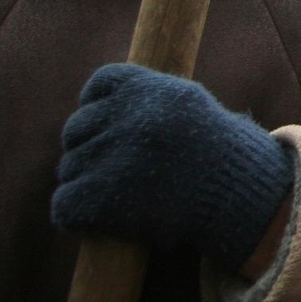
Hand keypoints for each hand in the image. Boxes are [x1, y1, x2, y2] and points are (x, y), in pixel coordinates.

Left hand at [52, 62, 292, 274]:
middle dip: (89, 148)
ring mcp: (111, 158)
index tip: (108, 124)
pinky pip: (63, 204)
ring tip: (120, 196)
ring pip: (69, 168)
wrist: (237, 201)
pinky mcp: (98, 197)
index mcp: (149, 90)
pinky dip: (75, 213)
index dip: (97, 105)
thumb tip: (100, 103)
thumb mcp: (191, 108)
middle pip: (77, 128)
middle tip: (115, 170)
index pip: (99, 84)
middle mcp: (127, 118)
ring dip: (85, 182)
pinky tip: (100, 217)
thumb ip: (150, 100)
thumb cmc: (218, 156)